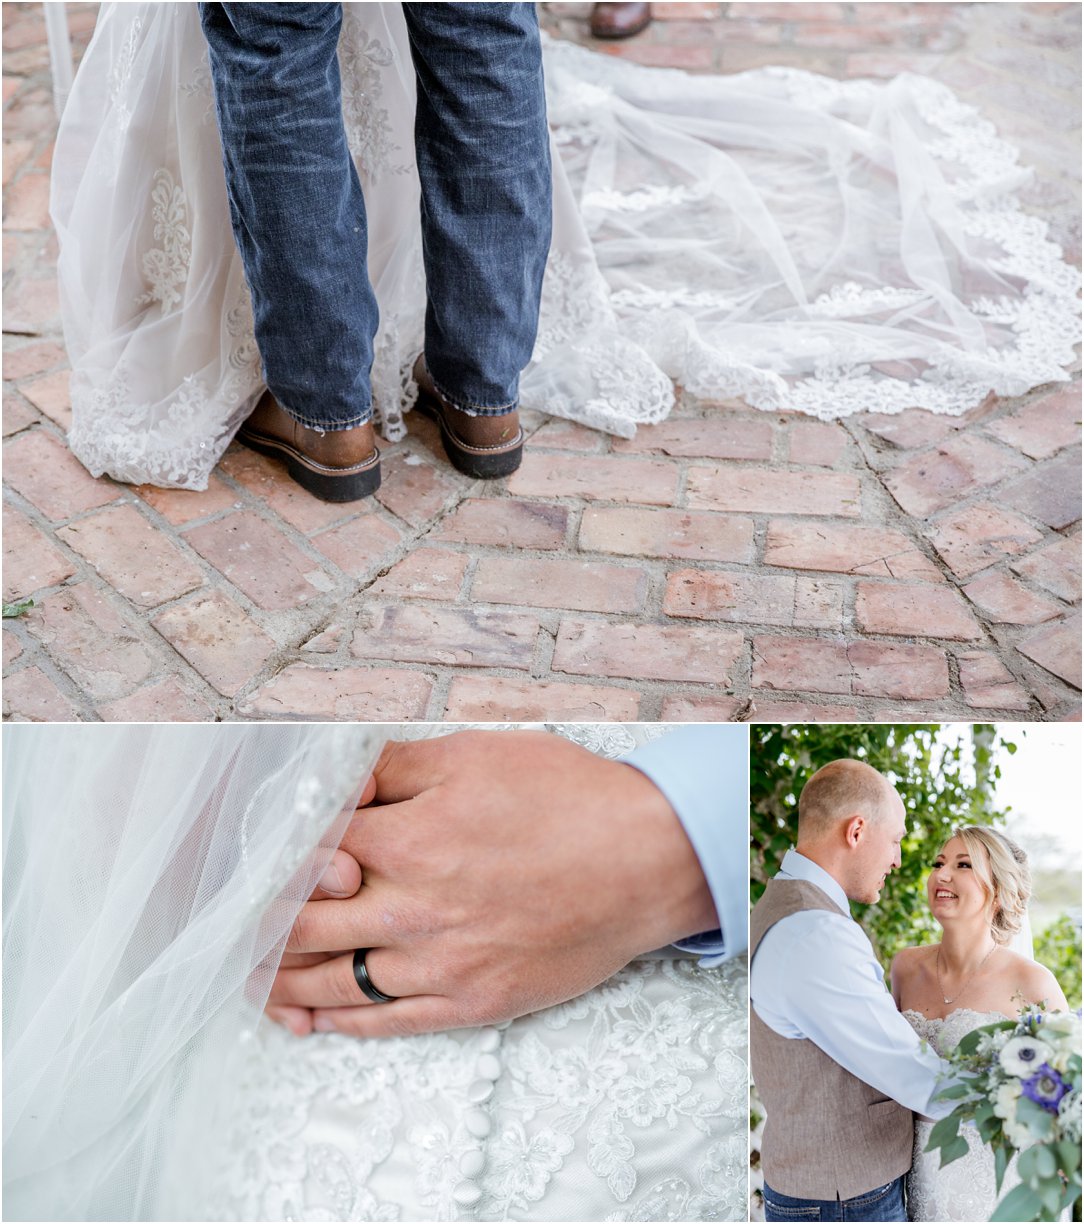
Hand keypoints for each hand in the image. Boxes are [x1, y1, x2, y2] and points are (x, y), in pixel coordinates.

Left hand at [268, 730, 715, 1037]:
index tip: (248, 864)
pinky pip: (387, 1019)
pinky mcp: (473, 1000)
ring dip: (281, 980)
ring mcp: (442, 962)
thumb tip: (339, 774)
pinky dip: (341, 1022)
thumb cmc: (569, 799)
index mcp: (408, 839)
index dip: (270, 856)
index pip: (305, 854)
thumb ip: (396, 764)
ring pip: (333, 980)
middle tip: (229, 928)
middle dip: (256, 925)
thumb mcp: (477, 753)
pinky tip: (316, 1017)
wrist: (649, 859)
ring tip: (251, 977)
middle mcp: (413, 907)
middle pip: (301, 925)